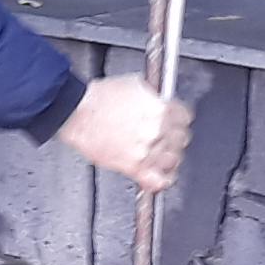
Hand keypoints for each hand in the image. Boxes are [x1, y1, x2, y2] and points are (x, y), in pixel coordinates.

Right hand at [60, 72, 190, 191]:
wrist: (78, 112)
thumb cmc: (99, 98)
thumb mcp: (135, 84)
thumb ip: (153, 96)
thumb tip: (159, 102)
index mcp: (161, 109)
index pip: (185, 118)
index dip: (179, 119)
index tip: (175, 121)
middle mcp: (157, 131)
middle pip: (181, 139)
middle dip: (174, 137)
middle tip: (166, 137)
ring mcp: (147, 151)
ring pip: (173, 160)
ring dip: (169, 157)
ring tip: (161, 155)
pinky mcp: (134, 167)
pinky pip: (157, 180)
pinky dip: (162, 180)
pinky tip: (161, 176)